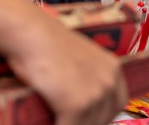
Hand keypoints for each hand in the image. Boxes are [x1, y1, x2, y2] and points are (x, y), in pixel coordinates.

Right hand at [8, 24, 126, 124]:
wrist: (31, 34)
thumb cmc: (46, 43)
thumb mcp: (79, 57)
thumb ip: (87, 75)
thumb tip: (81, 95)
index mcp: (112, 68)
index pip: (117, 105)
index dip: (102, 116)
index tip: (88, 119)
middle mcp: (109, 82)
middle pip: (104, 119)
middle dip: (87, 122)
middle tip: (71, 121)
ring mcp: (95, 95)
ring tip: (58, 123)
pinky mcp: (77, 106)